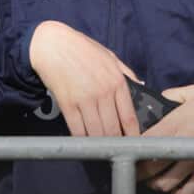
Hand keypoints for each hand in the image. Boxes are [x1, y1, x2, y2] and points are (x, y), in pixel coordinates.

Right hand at [28, 21, 141, 136]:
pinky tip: (84, 139)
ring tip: (100, 146)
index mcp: (117, 81)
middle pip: (113, 129)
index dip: (132, 135)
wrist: (53, 45)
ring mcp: (85, 99)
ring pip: (96, 133)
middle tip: (114, 148)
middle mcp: (103, 92)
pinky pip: (77, 130)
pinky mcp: (67, 104)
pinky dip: (82, 139)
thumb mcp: (110, 57)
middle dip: (115, 142)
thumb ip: (127, 73)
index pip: (129, 117)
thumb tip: (141, 86)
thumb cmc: (83, 50)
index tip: (132, 143)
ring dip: (99, 143)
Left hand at [136, 85, 193, 193]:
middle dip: (139, 171)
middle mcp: (181, 147)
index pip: (142, 143)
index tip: (129, 148)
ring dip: (155, 184)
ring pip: (164, 184)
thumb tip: (157, 99)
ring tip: (154, 178)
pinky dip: (177, 193)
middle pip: (148, 169)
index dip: (132, 148)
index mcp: (174, 125)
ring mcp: (193, 163)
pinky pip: (186, 193)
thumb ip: (172, 95)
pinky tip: (175, 186)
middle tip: (137, 167)